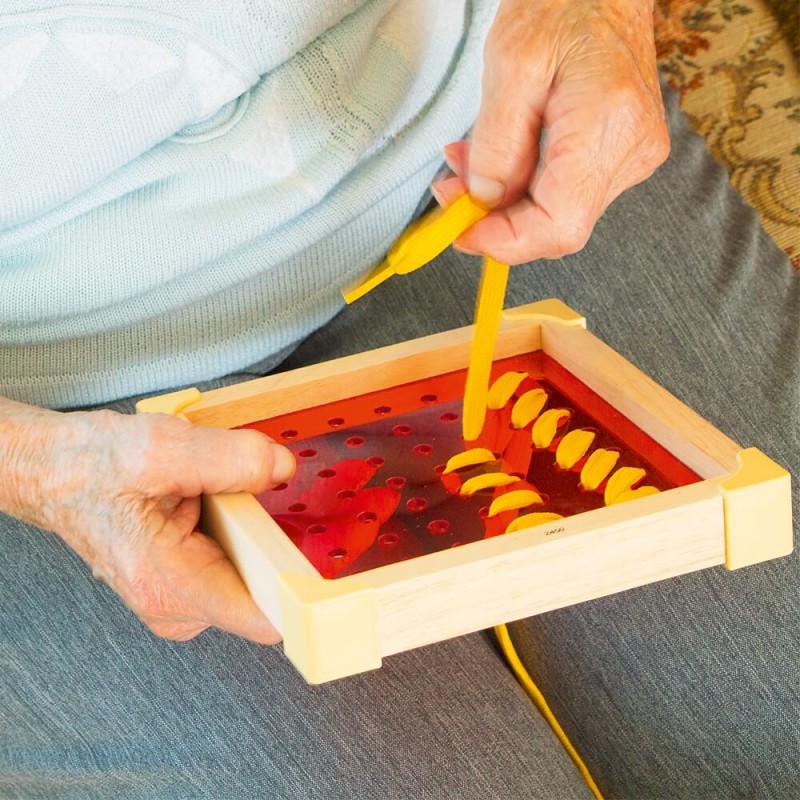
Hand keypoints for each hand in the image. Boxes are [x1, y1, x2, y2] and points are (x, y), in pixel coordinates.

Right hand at [5, 403, 294, 642]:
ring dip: (255, 530)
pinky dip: (241, 529)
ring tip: (221, 495)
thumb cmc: (92, 468)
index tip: (342, 574)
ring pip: (256, 569)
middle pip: (268, 583)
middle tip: (254, 496)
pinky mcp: (191, 583)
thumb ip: (231, 458)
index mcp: (172, 586)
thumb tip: (283, 468)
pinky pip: (241, 561)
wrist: (57, 472)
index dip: (307, 594)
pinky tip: (214, 503)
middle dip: (276, 539)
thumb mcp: (160, 448)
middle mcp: (180, 606)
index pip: (266, 616)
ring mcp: (186, 598)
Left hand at [433, 0, 668, 263]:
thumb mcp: (510, 64)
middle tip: (452, 194)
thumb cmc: (566, 3)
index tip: (463, 234)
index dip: (505, 241)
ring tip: (468, 166)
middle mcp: (630, 151)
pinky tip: (501, 161)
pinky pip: (567, 193)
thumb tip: (483, 200)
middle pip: (557, 227)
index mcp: (607, 126)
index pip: (558, 224)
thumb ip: (495, 143)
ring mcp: (632, 157)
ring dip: (506, 203)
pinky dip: (526, 188)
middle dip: (497, 221)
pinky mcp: (623, 156)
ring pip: (558, 215)